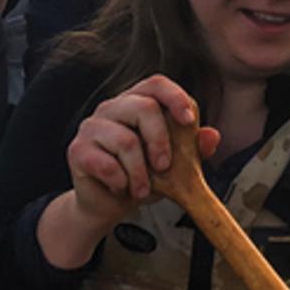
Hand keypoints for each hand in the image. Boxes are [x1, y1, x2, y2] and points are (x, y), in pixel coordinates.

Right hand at [65, 75, 217, 229]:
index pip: (157, 84)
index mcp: (136, 102)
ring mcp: (92, 127)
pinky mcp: (78, 150)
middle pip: (143, 107)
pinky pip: (106, 164)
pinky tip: (121, 188)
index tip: (189, 121)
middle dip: (161, 141)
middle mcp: (112, 108)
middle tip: (164, 167)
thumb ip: (193, 149)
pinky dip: (121, 182)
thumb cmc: (140, 177)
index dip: (175, 97)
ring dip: (141, 173)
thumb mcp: (174, 165)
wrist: (107, 204)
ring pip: (126, 140)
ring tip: (142, 189)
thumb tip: (212, 136)